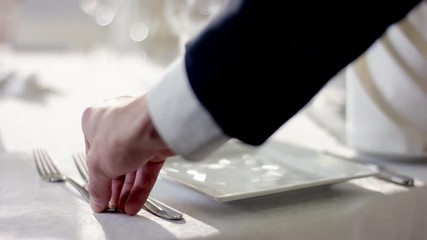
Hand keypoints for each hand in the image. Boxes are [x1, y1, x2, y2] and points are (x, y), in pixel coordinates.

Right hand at [81, 95, 174, 214]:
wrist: (157, 127)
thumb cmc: (123, 133)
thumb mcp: (98, 165)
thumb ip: (96, 186)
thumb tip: (96, 200)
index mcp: (94, 121)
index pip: (93, 154)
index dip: (96, 177)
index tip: (98, 195)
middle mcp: (117, 125)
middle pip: (113, 162)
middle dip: (113, 187)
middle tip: (112, 205)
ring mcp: (139, 134)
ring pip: (132, 167)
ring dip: (127, 191)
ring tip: (124, 210)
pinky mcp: (156, 143)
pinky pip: (147, 169)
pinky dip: (141, 187)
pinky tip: (135, 203)